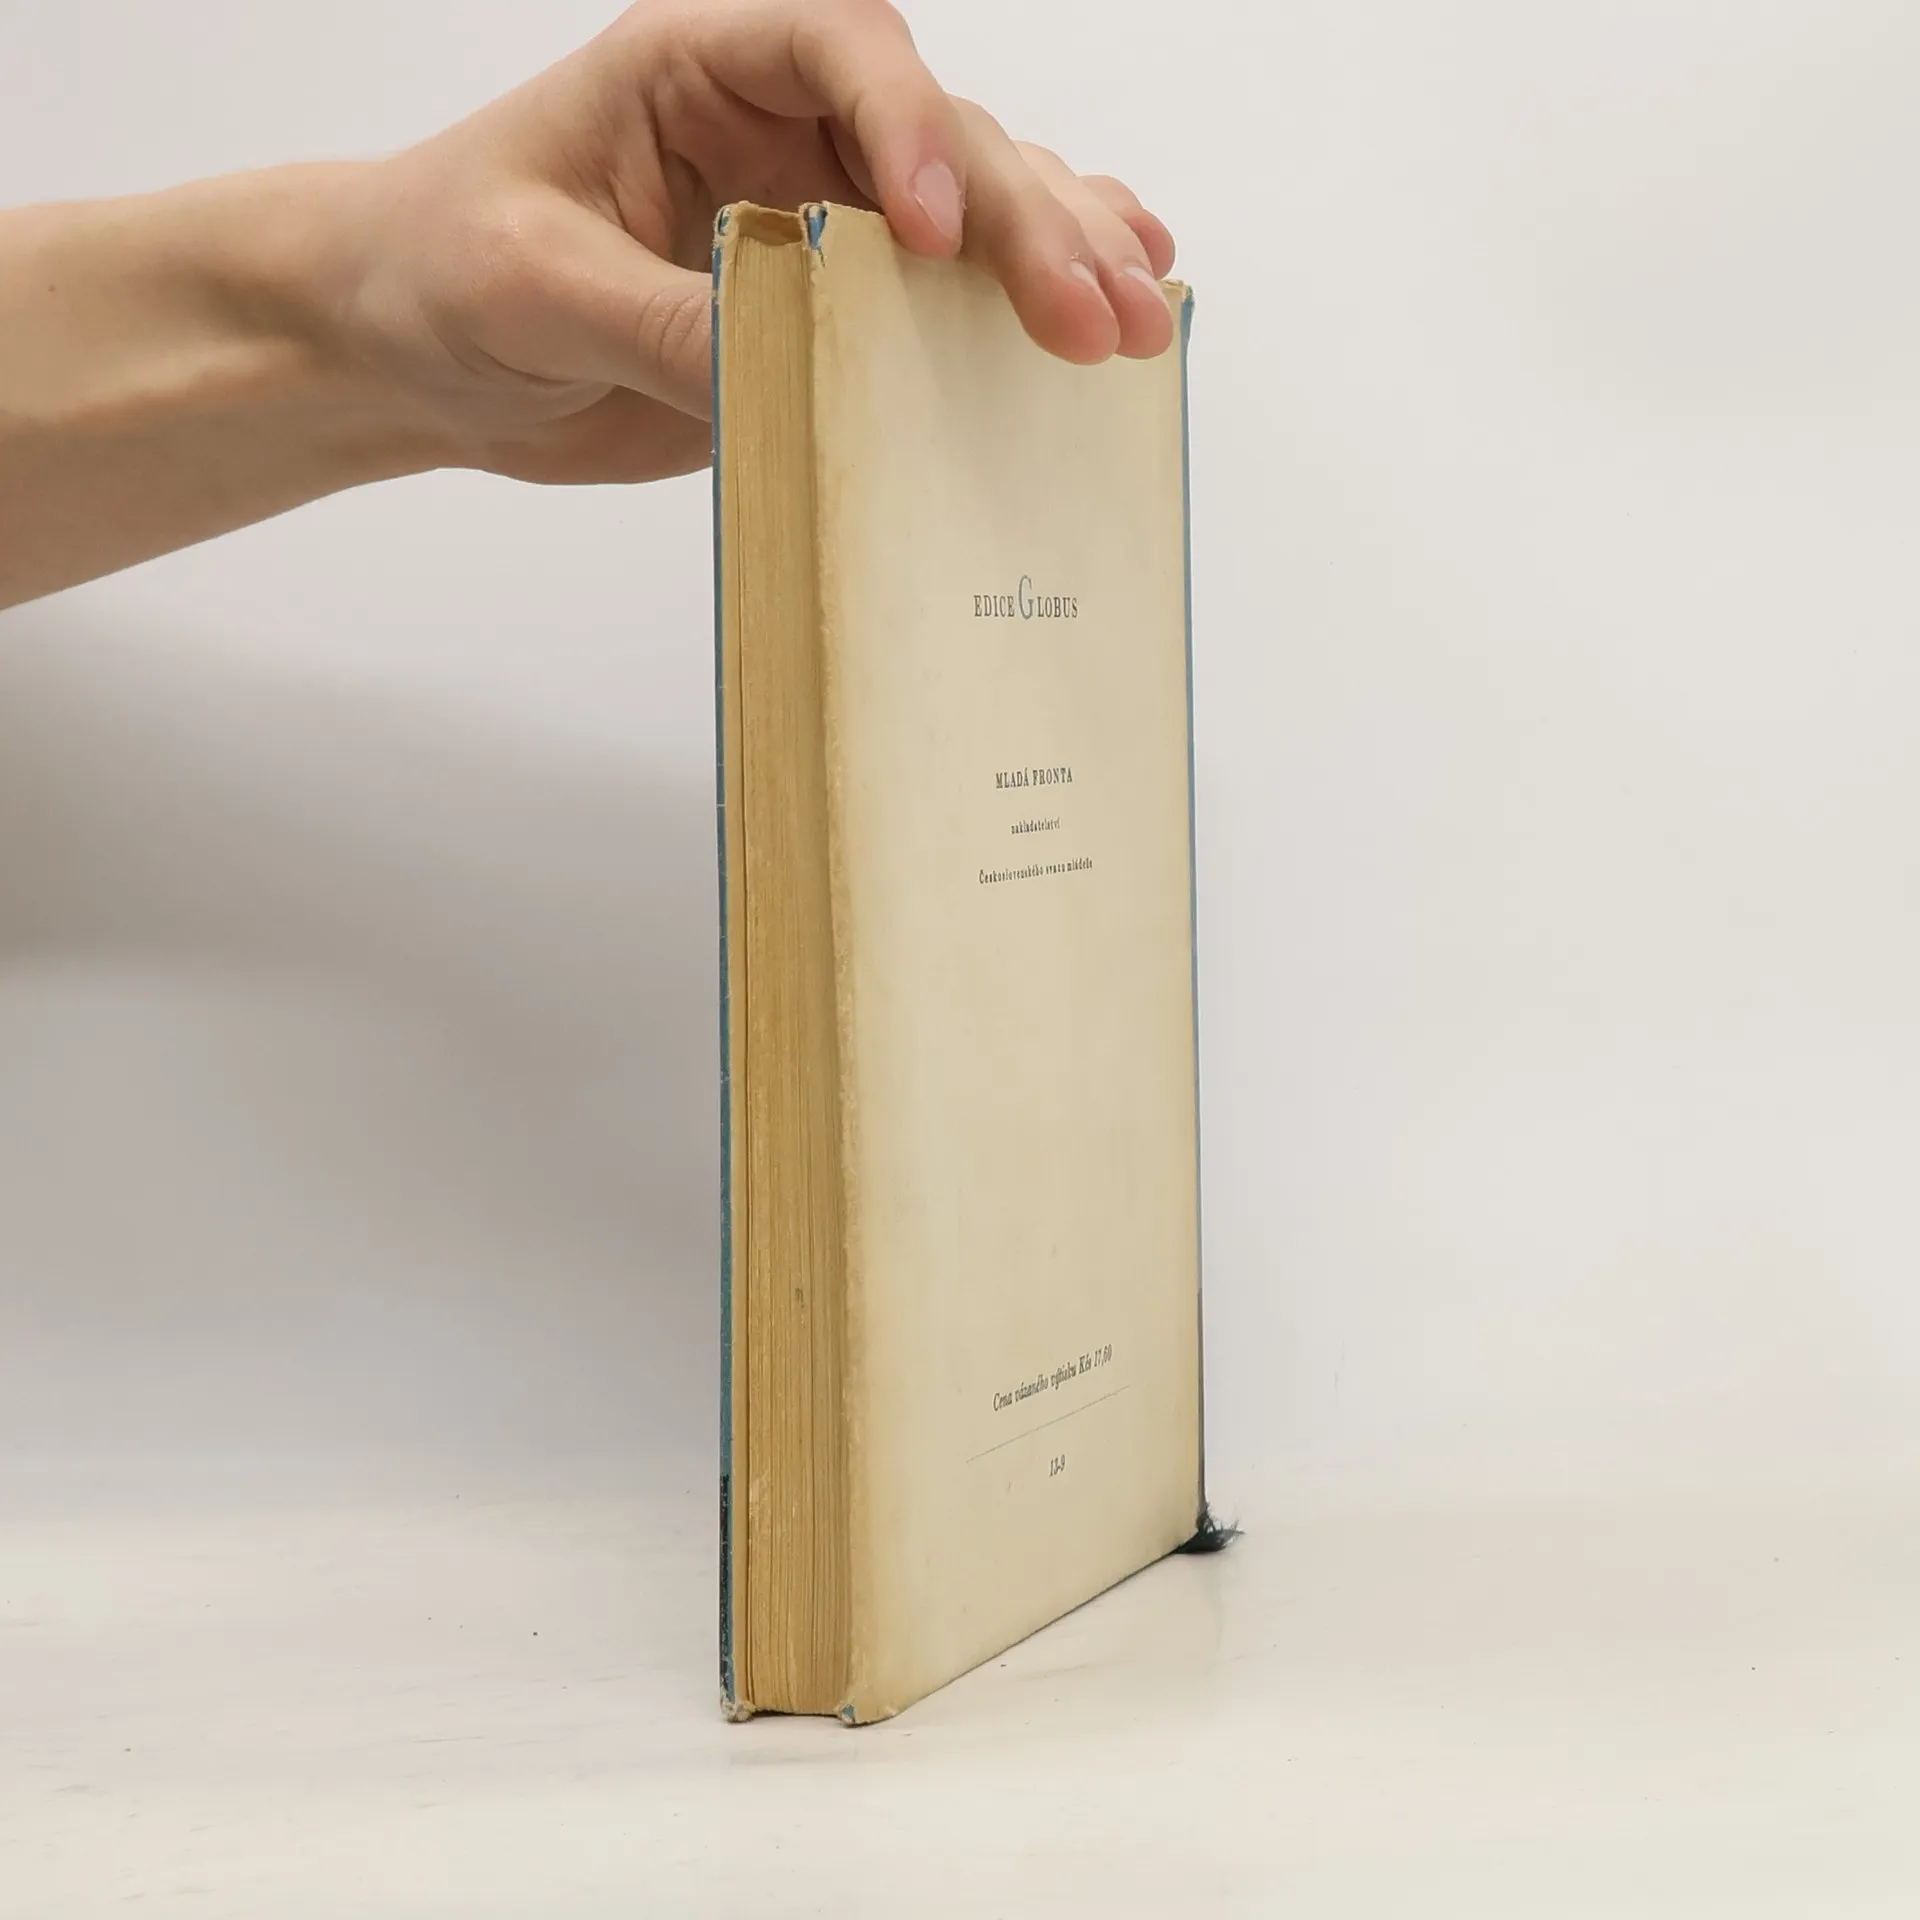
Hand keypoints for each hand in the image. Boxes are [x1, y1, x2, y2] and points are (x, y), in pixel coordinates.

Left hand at [326, 0, 1178, 485]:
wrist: (413, 349)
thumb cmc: (442, 271)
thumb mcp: (534, 290)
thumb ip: (664, 322)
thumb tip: (788, 377)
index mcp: (701, 68)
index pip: (839, 52)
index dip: (909, 130)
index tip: (936, 235)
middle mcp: (779, 125)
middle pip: (939, 140)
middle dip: (1027, 224)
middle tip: (1096, 317)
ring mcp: (818, 214)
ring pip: (974, 204)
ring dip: (1062, 257)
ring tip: (1140, 321)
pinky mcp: (831, 306)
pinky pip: (948, 292)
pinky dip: (1025, 298)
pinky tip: (1114, 299)